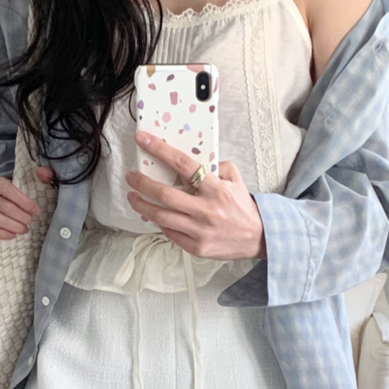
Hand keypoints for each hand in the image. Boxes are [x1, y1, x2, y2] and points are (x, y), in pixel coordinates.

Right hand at [0, 166, 55, 239]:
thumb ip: (41, 176)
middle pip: (4, 206)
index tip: (36, 211)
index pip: (7, 189)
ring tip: (24, 229)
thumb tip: (43, 172)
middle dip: (21, 216)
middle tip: (30, 221)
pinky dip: (0, 234)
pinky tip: (12, 235)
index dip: (24, 201)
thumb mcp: (27, 183)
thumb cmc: (15, 196)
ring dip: (14, 226)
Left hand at [124, 131, 266, 260]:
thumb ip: (216, 166)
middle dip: (142, 183)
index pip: (183, 165)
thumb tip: (191, 161)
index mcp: (216, 189)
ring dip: (142, 205)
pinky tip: (153, 214)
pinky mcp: (196, 247)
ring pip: (161, 217)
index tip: (144, 140)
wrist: (258, 237)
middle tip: (131, 176)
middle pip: (165, 194)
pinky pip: (170, 233)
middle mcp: (206, 210)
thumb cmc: (242, 207)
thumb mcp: (234, 180)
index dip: (160, 150)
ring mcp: (200, 231)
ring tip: (133, 197)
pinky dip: (159, 222)